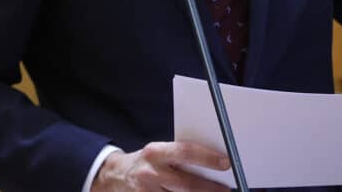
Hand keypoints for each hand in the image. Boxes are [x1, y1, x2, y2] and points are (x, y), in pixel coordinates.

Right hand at [91, 142, 231, 191]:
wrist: (114, 177)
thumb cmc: (145, 163)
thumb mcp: (159, 153)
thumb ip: (180, 157)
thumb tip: (213, 163)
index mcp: (155, 153)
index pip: (185, 152)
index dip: (207, 158)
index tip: (226, 163)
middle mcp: (150, 173)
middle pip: (186, 184)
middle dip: (210, 188)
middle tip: (226, 190)